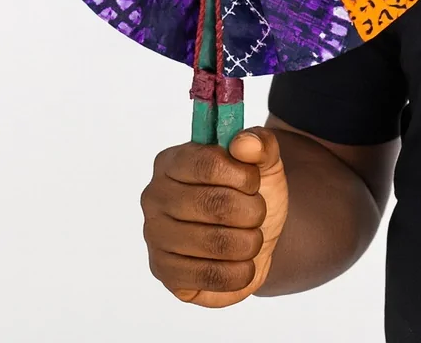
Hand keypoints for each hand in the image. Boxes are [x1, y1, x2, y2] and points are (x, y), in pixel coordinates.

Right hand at [140, 128, 289, 307]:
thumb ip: (261, 144)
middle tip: (258, 212)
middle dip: (252, 211)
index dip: (243, 175)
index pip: (207, 163)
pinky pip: (210, 276)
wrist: (254, 236)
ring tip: (252, 237)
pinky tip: (243, 263)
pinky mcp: (165, 273)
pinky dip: (240, 271)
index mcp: (173, 161)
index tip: (255, 182)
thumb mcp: (265, 162)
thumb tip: (245, 143)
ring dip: (250, 242)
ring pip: (214, 243)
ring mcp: (155, 237)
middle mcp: (156, 197)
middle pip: (214, 204)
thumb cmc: (251, 193)